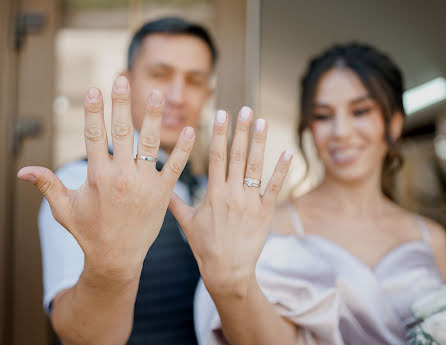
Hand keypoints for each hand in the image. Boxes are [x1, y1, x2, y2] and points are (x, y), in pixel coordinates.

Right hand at [18, 76, 194, 282]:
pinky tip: (189, 129)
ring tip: (156, 94)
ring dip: (152, 117)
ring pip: (149, 144)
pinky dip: (182, 148)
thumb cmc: (89, 233)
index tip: (94, 88)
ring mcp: (143, 183)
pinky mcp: (162, 193)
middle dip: (120, 104)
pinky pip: (174, 166)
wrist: (117, 258)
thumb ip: (48, 185)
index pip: (93, 135)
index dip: (93, 110)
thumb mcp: (64, 209)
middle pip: (121, 132)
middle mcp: (120, 175)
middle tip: (121, 79)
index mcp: (96, 176)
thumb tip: (22, 170)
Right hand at [170, 107, 291, 297]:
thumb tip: (161, 189)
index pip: (216, 156)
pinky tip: (287, 152)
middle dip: (241, 131)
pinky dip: (282, 170)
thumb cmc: (205, 247)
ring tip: (262, 122)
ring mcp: (250, 202)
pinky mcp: (264, 212)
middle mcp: (232, 193)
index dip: (219, 133)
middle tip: (245, 109)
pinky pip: (274, 188)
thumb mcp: (187, 224)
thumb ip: (175, 203)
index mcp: (213, 193)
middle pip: (237, 156)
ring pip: (255, 167)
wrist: (227, 271)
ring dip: (259, 143)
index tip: (222, 114)